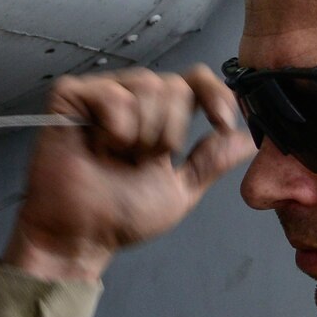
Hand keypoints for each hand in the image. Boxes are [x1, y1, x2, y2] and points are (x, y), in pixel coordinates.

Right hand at [4, 64, 252, 280]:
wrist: (82, 235)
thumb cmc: (122, 217)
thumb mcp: (180, 191)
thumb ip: (210, 161)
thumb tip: (245, 139)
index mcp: (159, 118)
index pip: (195, 81)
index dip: (214, 93)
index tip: (221, 122)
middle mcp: (132, 100)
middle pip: (173, 86)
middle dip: (167, 132)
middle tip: (141, 161)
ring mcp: (101, 95)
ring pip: (147, 87)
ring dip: (140, 134)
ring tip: (116, 157)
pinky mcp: (71, 96)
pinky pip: (112, 94)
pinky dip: (114, 127)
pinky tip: (97, 148)